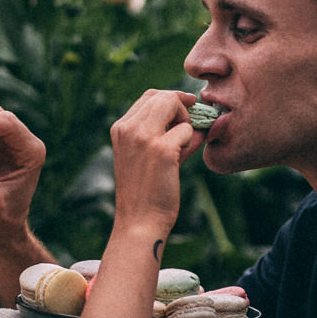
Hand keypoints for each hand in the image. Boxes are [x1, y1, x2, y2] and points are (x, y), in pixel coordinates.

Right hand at [110, 89, 199, 236]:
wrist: (140, 221)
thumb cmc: (146, 191)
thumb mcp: (146, 155)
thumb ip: (164, 132)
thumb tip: (196, 117)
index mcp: (120, 128)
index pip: (149, 96)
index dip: (172, 99)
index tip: (187, 109)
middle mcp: (128, 129)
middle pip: (163, 96)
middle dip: (183, 108)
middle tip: (190, 128)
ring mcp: (143, 138)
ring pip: (173, 105)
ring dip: (187, 122)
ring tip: (184, 145)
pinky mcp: (162, 150)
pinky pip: (187, 130)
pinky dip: (191, 142)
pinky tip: (183, 159)